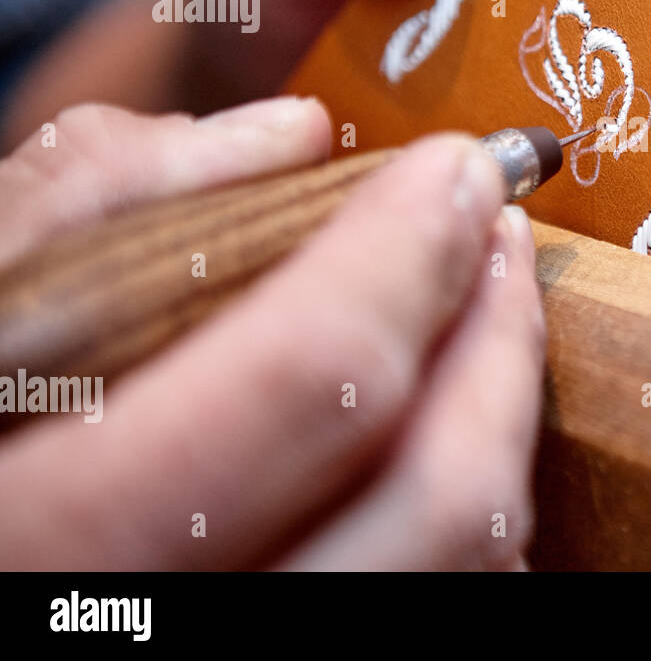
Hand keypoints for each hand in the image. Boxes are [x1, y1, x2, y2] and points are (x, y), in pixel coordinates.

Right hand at [0, 99, 546, 569]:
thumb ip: (89, 201)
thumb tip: (289, 135)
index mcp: (57, 545)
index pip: (311, 381)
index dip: (406, 254)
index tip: (452, 169)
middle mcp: (177, 634)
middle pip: (436, 494)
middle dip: (495, 336)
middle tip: (493, 233)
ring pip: (463, 561)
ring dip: (497, 419)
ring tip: (482, 311)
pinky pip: (446, 601)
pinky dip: (463, 509)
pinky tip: (431, 432)